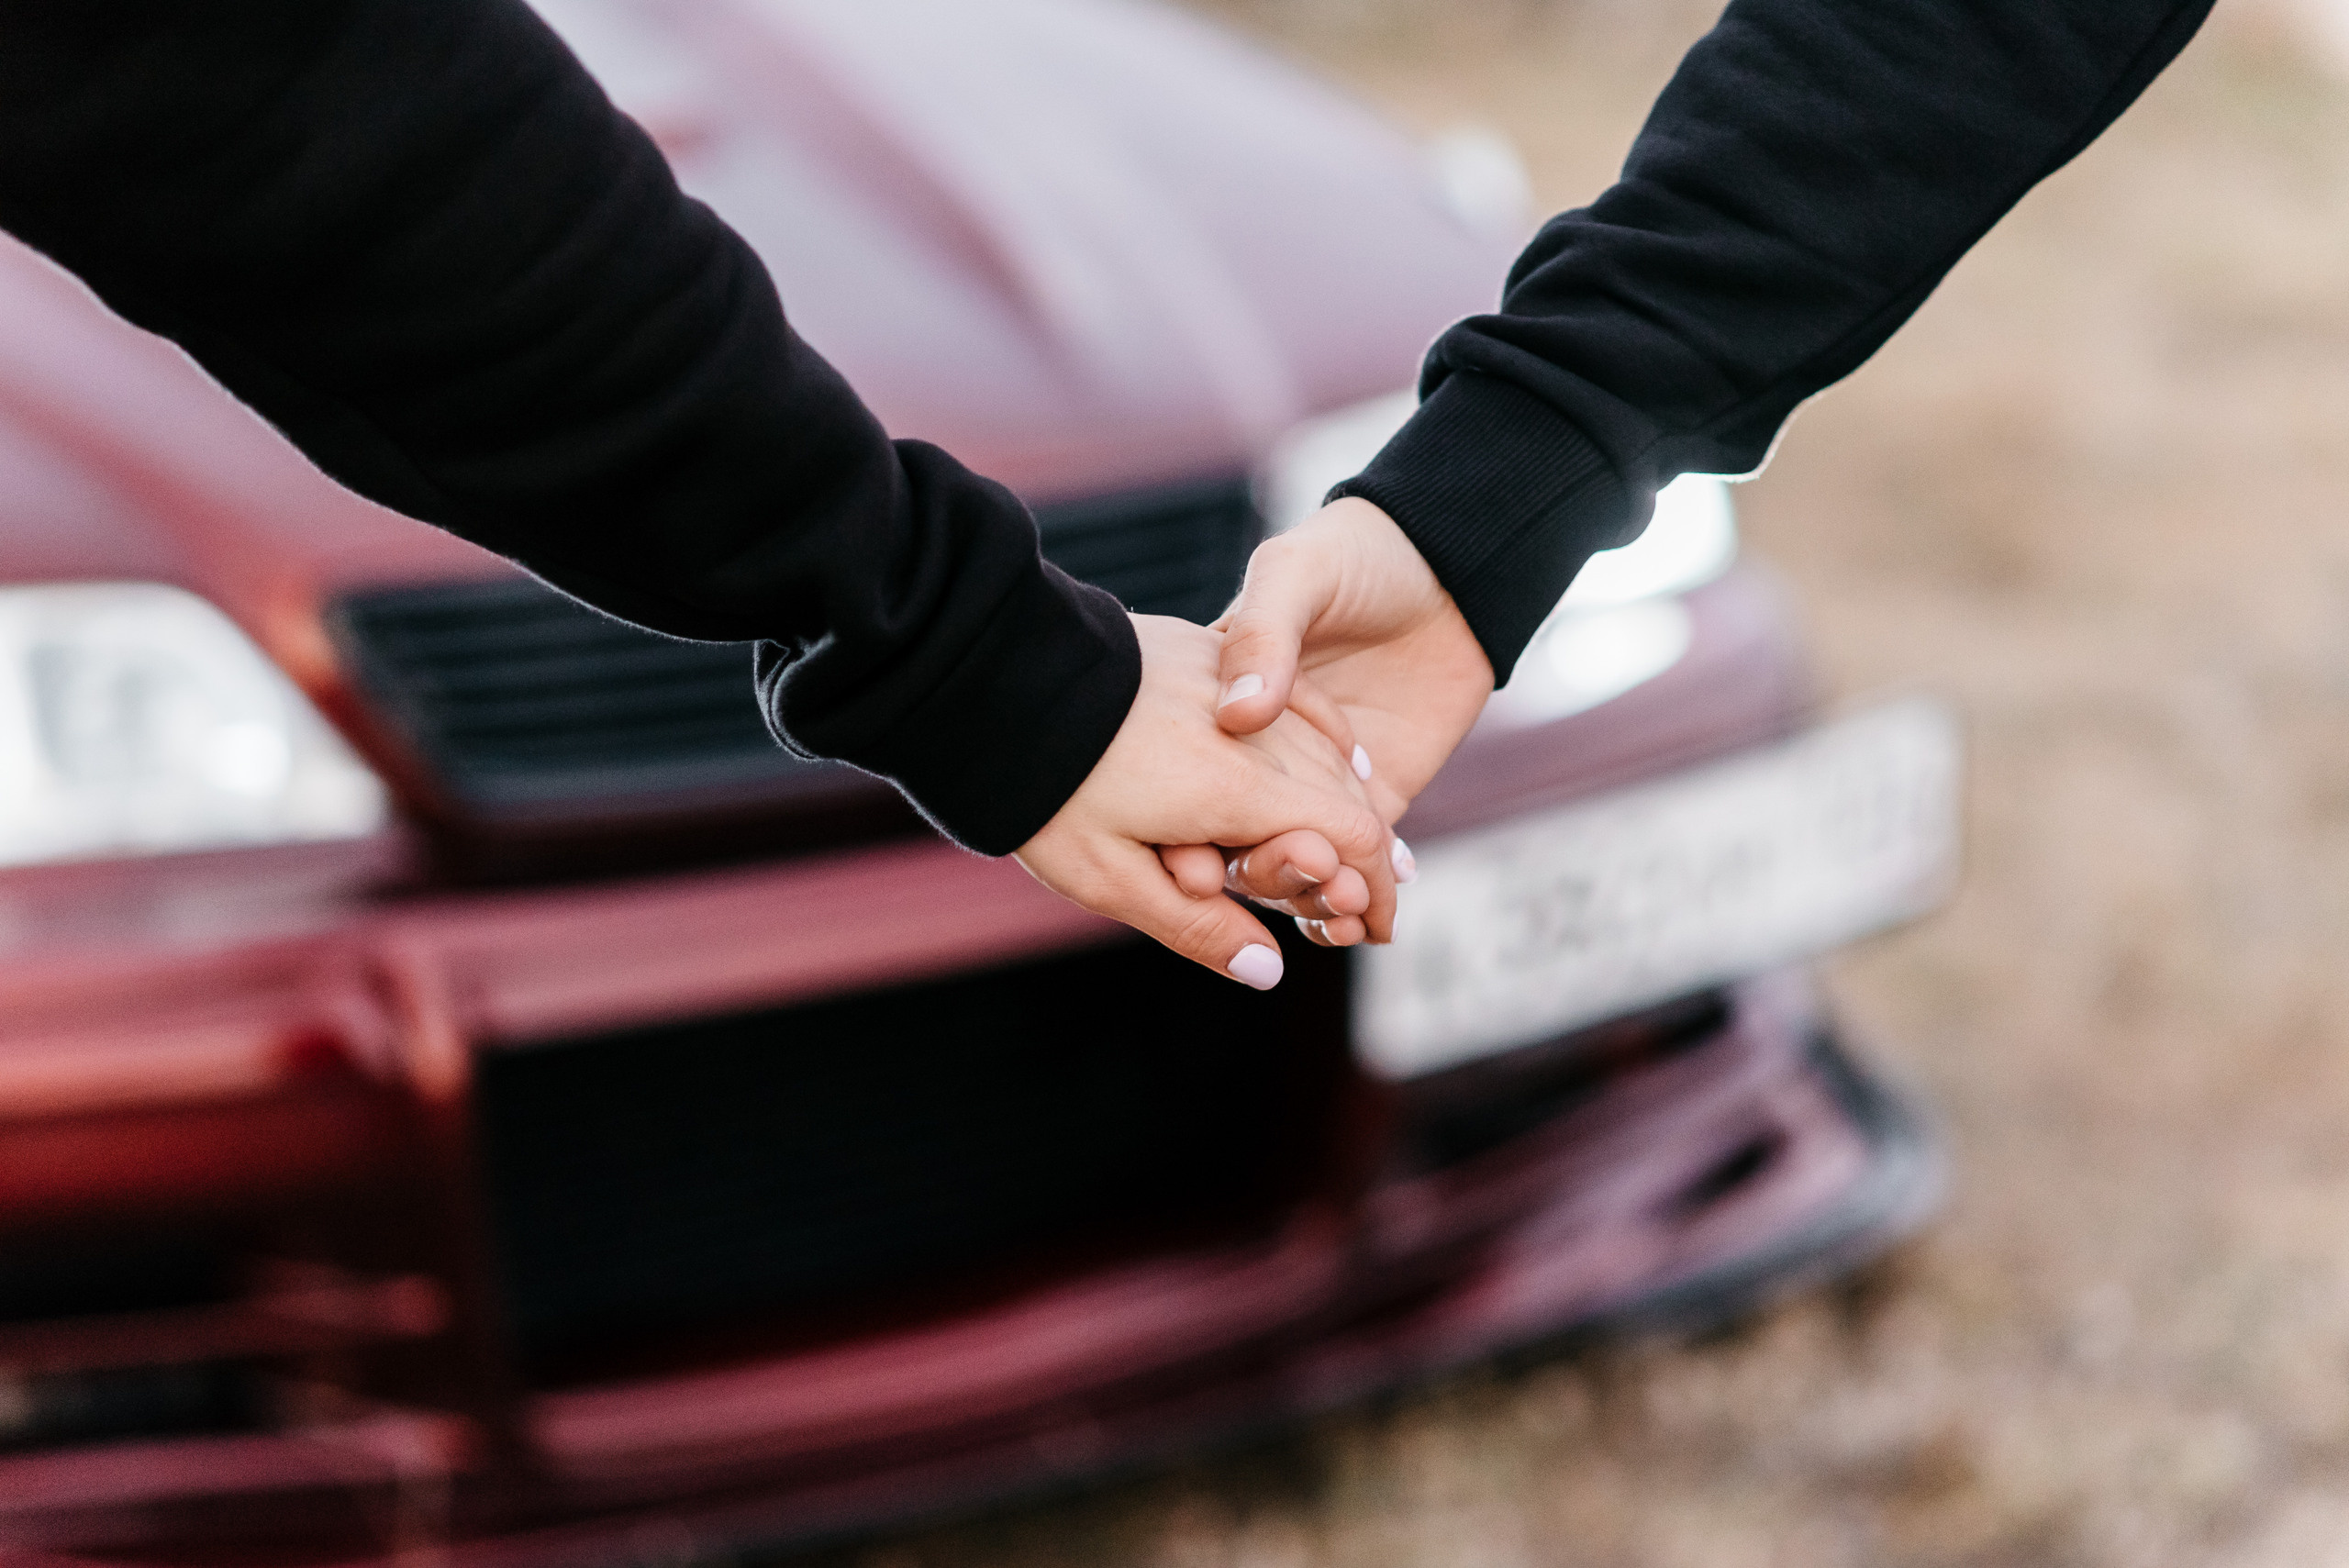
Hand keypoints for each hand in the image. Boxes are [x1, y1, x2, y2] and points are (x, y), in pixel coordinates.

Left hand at [1015, 613, 1396, 988]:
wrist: (991, 675)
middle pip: (1345, 795)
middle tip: (1365, 905)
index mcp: (1235, 790)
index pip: (1348, 839)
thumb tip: (1271, 971)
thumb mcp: (1107, 877)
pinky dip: (1327, 739)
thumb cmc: (1041, 788)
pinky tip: (1339, 759)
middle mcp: (1252, 730)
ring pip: (1324, 746)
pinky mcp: (1210, 652)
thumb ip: (1194, 925)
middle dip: (1367, 855)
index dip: (1373, 891)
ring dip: (1352, 800)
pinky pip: (1295, 699)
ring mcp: (1234, 685)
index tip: (1376, 929)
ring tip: (1362, 847)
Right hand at [1158, 498, 1494, 942]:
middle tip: (1291, 880)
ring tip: (1336, 908)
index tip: (1192, 866)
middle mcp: (1255, 759)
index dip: (1184, 835)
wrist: (1446, 566)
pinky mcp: (1371, 801)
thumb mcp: (1294, 575)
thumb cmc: (1354, 556)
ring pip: (1294, 866)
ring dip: (1307, 899)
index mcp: (1214, 710)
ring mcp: (1311, 786)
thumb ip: (1264, 637)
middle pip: (1237, 840)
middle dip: (1258, 873)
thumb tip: (1240, 716)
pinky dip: (1354, 905)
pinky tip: (1365, 921)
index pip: (1185, 787)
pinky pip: (1354, 869)